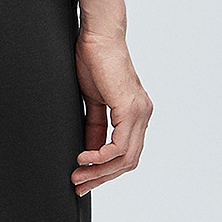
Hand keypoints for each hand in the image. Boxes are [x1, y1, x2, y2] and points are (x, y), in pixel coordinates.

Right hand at [72, 27, 151, 194]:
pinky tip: (83, 157)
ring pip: (125, 158)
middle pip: (128, 161)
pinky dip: (100, 157)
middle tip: (79, 184)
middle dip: (101, 177)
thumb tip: (89, 152)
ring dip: (99, 171)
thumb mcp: (93, 102)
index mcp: (136, 114)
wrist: (98, 37)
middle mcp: (143, 115)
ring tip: (78, 174)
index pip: (126, 154)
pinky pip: (119, 145)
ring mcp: (140, 112)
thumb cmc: (94, 61)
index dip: (105, 172)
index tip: (83, 179)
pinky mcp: (130, 108)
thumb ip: (95, 127)